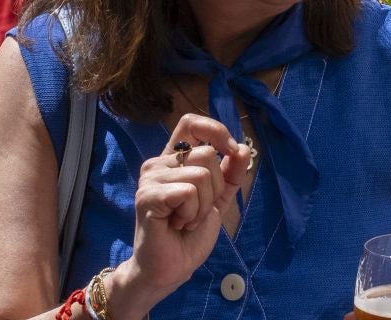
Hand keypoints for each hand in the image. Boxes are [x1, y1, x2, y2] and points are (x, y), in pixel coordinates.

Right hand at [116, 115, 252, 310]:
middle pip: (206, 153)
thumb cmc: (189, 234)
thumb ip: (231, 173)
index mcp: (174, 159)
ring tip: (185, 220)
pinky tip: (178, 225)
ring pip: (201, 174)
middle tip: (196, 210)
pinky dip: (192, 214)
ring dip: (203, 206)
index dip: (215, 131)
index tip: (230, 152)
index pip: (191, 123)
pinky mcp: (147, 196)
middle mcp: (158, 162)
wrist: (171, 268)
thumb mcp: (218, 199)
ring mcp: (150, 178)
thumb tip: (242, 148)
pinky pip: (189, 192)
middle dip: (215, 188)